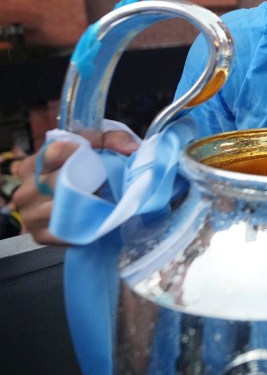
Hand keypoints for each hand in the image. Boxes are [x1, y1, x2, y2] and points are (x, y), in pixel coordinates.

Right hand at [10, 131, 138, 244]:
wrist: (84, 192)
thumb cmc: (90, 166)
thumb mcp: (102, 145)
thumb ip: (115, 140)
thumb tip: (131, 149)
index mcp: (34, 163)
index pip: (54, 152)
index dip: (79, 154)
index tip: (95, 158)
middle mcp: (26, 189)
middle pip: (61, 182)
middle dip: (86, 182)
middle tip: (101, 183)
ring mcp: (30, 214)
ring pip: (62, 208)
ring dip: (85, 204)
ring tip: (96, 199)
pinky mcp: (39, 235)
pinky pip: (63, 232)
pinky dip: (82, 225)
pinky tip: (91, 217)